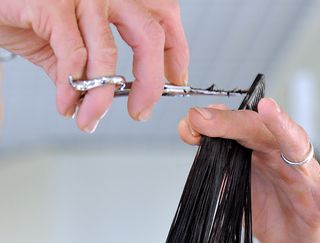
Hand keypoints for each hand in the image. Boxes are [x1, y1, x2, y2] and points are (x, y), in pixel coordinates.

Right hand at [0, 0, 188, 132]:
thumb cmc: (27, 11)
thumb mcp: (67, 42)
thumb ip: (87, 67)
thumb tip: (101, 98)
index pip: (165, 20)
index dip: (177, 53)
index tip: (175, 82)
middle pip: (150, 36)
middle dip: (150, 82)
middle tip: (141, 112)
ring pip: (109, 52)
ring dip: (102, 96)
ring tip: (91, 118)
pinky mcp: (51, 4)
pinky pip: (73, 54)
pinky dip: (72, 86)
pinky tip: (67, 103)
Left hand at [178, 98, 319, 242]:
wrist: (289, 235)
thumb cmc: (266, 200)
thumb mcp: (235, 177)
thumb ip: (216, 154)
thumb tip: (190, 127)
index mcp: (262, 147)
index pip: (239, 127)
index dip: (215, 124)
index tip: (190, 124)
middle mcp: (283, 154)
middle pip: (261, 130)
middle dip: (235, 121)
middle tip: (209, 118)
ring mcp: (302, 176)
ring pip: (295, 147)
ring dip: (282, 128)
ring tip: (270, 111)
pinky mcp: (318, 203)